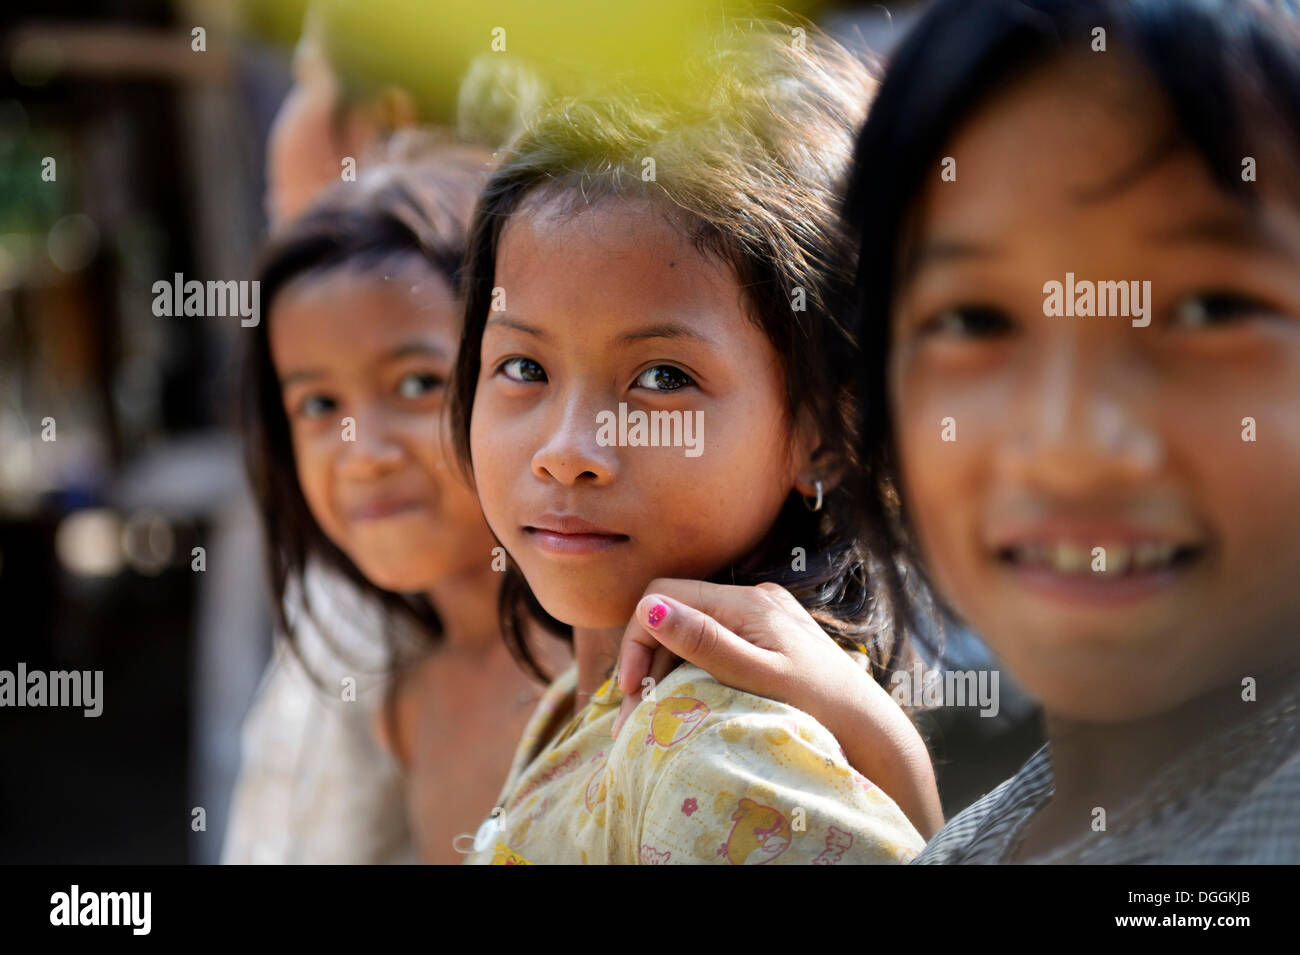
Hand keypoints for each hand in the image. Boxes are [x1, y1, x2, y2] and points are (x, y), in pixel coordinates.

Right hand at [611, 578, 944, 838]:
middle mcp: (752, 598)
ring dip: (666, 669)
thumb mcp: (759, 678)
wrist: (871, 729)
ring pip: (692, 631)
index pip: (661, 596)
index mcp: (745, 601)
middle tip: (636, 717)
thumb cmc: (820, 707)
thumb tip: (651, 608)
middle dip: (647, 661)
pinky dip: (692, 670)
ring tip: (655, 717)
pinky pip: (715, 643)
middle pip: (675, 615)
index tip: (632, 691)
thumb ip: (706, 643)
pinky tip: (687, 703)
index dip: (636, 639)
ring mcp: (762, 616)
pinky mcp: (769, 637)